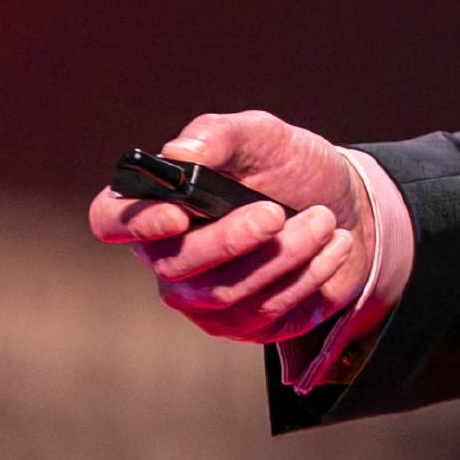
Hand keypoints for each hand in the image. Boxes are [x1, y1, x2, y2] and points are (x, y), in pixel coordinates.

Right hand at [87, 109, 371, 343]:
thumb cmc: (291, 167)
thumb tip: (179, 154)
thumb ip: (220, 135)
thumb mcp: (264, 136)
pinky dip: (307, 275)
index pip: (111, 221)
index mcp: (158, 204)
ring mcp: (202, 297)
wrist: (349, 205)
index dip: (135, 223)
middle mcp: (169, 256)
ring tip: (324, 220)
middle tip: (277, 213)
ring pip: (225, 293)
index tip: (178, 215)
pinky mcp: (243, 324)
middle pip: (175, 263)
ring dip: (283, 255)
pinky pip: (264, 311)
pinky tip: (334, 245)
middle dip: (230, 240)